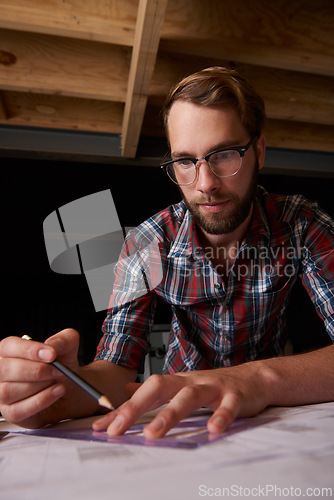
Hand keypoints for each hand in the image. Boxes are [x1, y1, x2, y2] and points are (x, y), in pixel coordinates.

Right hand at [0, 329, 82, 427]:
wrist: (69, 390)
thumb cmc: (60, 367)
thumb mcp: (68, 348)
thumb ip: (64, 340)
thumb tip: (52, 345)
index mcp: (9, 351)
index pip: (9, 346)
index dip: (30, 350)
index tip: (52, 354)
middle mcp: (2, 371)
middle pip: (6, 369)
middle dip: (37, 370)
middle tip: (59, 371)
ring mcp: (3, 394)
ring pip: (9, 391)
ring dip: (39, 386)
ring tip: (58, 382)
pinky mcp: (11, 413)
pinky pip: (18, 410)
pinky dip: (40, 401)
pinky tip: (55, 393)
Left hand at [92, 362, 269, 437]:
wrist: (253, 378)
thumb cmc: (213, 386)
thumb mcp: (181, 386)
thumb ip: (154, 390)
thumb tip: (127, 389)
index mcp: (176, 382)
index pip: (143, 393)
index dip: (122, 409)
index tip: (101, 427)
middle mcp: (190, 382)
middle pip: (159, 387)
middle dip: (136, 408)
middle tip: (116, 429)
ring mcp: (213, 387)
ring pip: (189, 397)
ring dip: (170, 415)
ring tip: (153, 434)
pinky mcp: (235, 396)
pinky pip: (228, 406)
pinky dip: (221, 417)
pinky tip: (213, 430)